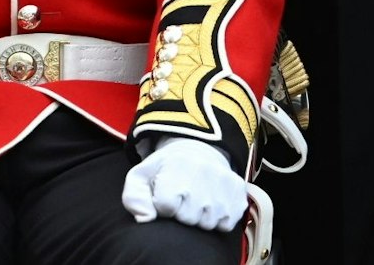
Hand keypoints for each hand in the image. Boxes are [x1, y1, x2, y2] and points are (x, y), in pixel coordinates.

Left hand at [121, 137, 246, 231]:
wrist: (199, 149)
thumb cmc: (166, 169)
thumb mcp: (141, 176)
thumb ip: (134, 198)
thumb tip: (145, 218)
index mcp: (177, 167)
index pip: (167, 207)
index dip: (163, 206)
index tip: (166, 195)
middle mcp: (204, 172)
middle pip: (189, 218)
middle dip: (182, 214)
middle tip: (183, 198)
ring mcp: (224, 182)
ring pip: (209, 223)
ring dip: (201, 218)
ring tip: (196, 202)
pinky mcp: (239, 191)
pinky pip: (226, 223)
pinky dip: (219, 220)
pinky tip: (212, 205)